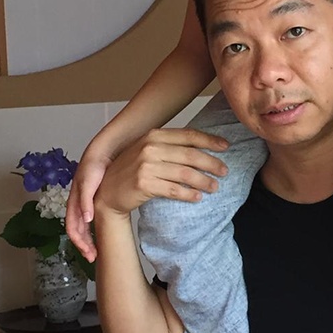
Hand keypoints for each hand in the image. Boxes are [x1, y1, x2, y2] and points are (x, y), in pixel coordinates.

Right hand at [66, 151, 113, 261]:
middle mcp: (78, 204)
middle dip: (84, 245)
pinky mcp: (96, 198)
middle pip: (77, 230)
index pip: (73, 229)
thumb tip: (86, 220)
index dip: (80, 243)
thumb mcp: (88, 182)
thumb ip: (85, 201)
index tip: (90, 255)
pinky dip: (95, 227)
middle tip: (94, 257)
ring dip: (89, 238)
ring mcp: (86, 201)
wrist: (105, 150)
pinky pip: (92, 217)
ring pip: (84, 225)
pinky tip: (103, 231)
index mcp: (74, 202)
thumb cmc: (94, 164)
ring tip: (98, 249)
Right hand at [95, 128, 228, 219]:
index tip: (225, 147)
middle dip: (211, 163)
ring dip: (203, 181)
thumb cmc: (130, 171)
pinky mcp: (143, 183)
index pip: (188, 135)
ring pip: (185, 173)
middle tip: (224, 171)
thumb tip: (200, 147)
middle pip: (190, 155)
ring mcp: (146, 165)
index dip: (209, 140)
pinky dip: (188, 194)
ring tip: (214, 187)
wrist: (106, 193)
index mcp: (153, 135)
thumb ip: (169, 147)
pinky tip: (197, 197)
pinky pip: (174, 190)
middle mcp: (150, 148)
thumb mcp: (147, 151)